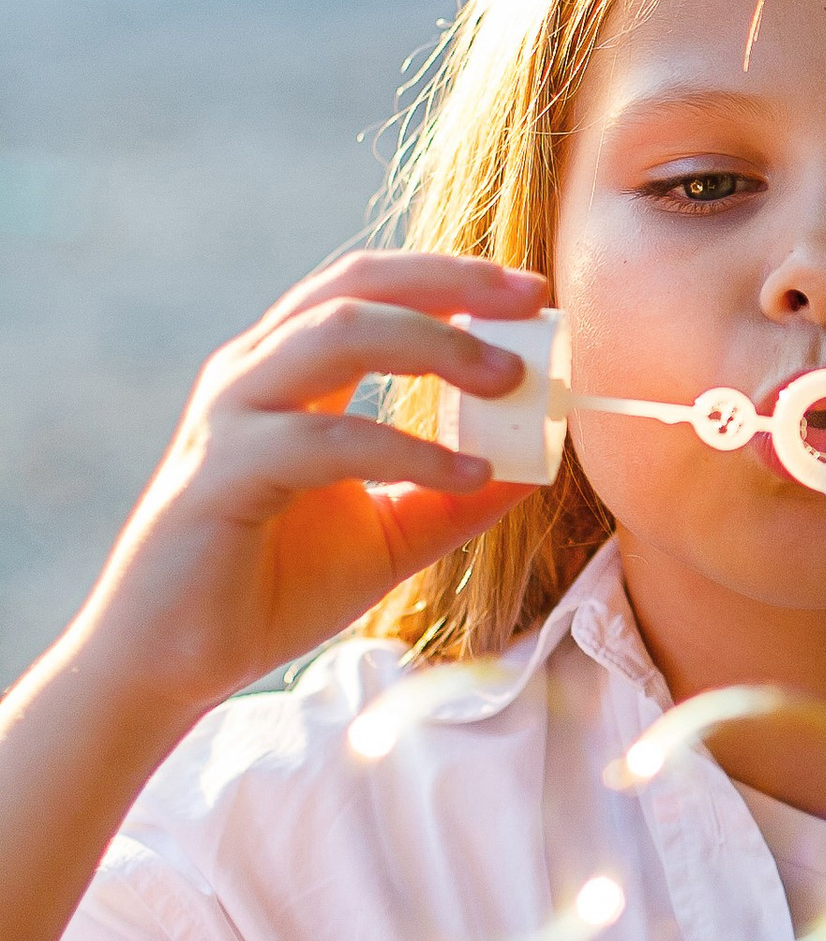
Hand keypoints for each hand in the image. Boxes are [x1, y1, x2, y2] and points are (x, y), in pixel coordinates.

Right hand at [81, 250, 545, 721]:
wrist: (175, 663)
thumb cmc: (272, 589)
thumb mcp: (389, 536)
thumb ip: (453, 498)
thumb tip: (536, 466)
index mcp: (288, 373)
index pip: (370, 289)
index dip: (450, 277)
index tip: (531, 293)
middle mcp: (254, 375)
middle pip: (354, 286)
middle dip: (450, 281)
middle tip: (531, 300)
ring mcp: (231, 417)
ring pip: (335, 335)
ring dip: (434, 346)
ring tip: (511, 381)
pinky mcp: (220, 474)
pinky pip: (324, 440)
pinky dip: (404, 448)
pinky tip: (465, 473)